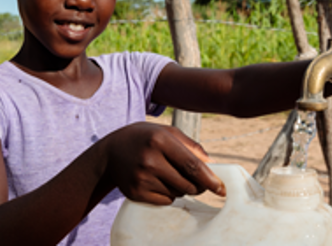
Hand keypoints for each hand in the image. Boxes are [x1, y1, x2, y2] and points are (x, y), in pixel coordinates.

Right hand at [102, 122, 224, 204]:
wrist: (110, 152)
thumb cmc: (144, 138)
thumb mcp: (165, 131)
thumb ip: (190, 145)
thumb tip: (210, 164)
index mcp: (160, 140)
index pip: (192, 165)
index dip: (209, 179)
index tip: (221, 189)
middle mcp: (150, 159)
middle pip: (188, 184)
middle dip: (198, 186)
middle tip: (198, 182)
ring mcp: (141, 177)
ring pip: (178, 193)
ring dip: (182, 188)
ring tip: (169, 174)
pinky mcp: (135, 192)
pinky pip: (165, 201)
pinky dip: (168, 194)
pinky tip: (158, 181)